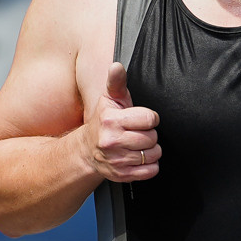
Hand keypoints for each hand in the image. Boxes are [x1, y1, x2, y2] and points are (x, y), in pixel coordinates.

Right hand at [83, 63, 160, 181]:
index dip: (149, 118)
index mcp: (111, 120)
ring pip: (153, 154)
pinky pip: (150, 171)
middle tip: (137, 132)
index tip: (141, 119)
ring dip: (151, 150)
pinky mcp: (122, 175)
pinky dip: (150, 165)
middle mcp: (112, 141)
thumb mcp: (110, 100)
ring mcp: (116, 160)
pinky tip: (139, 158)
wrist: (87, 149)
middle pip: (152, 138)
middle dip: (149, 134)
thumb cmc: (104, 122)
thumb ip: (116, 82)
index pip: (149, 118)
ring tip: (139, 145)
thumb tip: (116, 66)